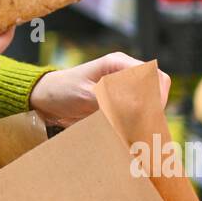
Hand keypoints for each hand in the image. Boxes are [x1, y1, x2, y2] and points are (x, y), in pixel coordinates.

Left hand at [28, 52, 170, 127]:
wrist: (44, 99)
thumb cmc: (61, 91)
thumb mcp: (86, 95)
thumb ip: (111, 101)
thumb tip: (137, 111)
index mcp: (118, 64)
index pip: (152, 75)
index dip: (156, 96)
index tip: (148, 116)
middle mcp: (124, 74)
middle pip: (157, 89)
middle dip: (154, 110)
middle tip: (143, 130)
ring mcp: (123, 88)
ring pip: (150, 103)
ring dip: (146, 119)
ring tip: (136, 136)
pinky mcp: (119, 103)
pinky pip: (137, 113)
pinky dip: (137, 125)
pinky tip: (129, 137)